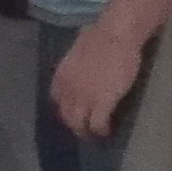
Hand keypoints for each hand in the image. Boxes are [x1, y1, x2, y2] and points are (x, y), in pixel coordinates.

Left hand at [50, 19, 147, 140]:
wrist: (114, 35)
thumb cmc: (100, 36)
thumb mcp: (77, 52)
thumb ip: (76, 66)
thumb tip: (82, 67)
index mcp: (61, 76)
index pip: (57, 100)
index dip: (65, 108)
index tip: (73, 111)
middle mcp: (68, 90)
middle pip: (66, 115)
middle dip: (74, 124)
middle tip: (83, 130)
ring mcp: (84, 98)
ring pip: (79, 124)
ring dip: (86, 132)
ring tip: (93, 135)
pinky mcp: (102, 103)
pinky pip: (98, 124)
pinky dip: (101, 130)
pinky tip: (106, 132)